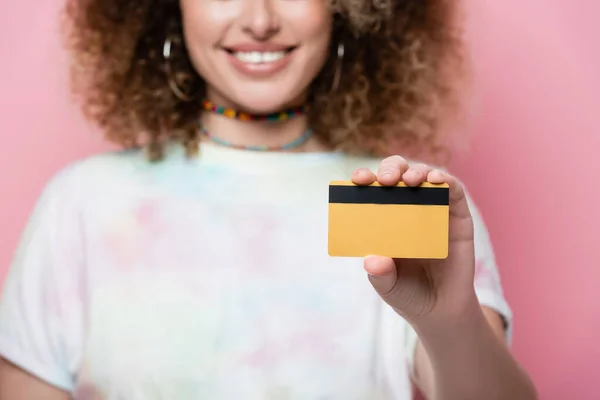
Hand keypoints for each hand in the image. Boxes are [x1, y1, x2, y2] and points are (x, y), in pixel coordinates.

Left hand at [352, 155, 478, 328]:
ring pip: (424, 176)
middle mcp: (407, 207)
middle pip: (398, 174)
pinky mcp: (457, 215)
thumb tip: (372, 260)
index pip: (371, 189)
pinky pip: (453, 191)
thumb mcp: (388, 286)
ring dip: (417, 171)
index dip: (364, 178)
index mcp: (382, 218)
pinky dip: (446, 180)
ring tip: (410, 181)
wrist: (441, 310)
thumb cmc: (408, 293)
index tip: (357, 179)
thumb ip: (379, 274)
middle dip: (391, 169)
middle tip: (386, 180)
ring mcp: (433, 209)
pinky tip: (437, 181)